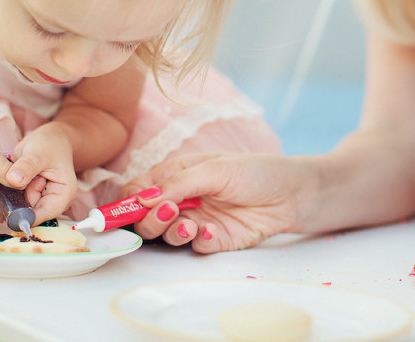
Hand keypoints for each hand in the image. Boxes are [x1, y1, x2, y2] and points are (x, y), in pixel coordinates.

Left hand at [8, 122, 77, 224]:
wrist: (47, 139)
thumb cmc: (49, 144)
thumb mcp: (38, 152)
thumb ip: (26, 166)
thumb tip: (13, 180)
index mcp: (64, 193)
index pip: (46, 212)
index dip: (28, 217)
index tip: (8, 217)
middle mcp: (54, 200)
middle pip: (33, 213)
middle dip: (17, 206)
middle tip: (5, 191)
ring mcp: (41, 199)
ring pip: (22, 208)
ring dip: (11, 199)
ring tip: (6, 182)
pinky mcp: (30, 197)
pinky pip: (16, 201)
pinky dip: (9, 195)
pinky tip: (5, 185)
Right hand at [120, 152, 304, 252]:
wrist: (292, 193)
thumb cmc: (254, 171)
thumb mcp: (213, 168)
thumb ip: (177, 184)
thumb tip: (142, 197)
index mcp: (176, 175)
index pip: (139, 189)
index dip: (127, 201)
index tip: (122, 210)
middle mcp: (181, 199)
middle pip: (145, 217)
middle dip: (148, 219)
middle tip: (166, 213)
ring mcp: (195, 220)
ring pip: (165, 235)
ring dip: (171, 232)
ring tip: (189, 223)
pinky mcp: (213, 240)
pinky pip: (193, 247)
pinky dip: (198, 241)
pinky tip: (211, 230)